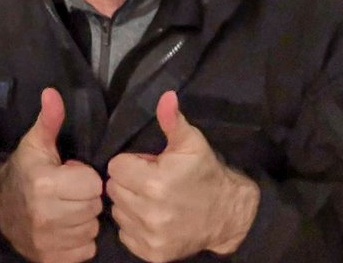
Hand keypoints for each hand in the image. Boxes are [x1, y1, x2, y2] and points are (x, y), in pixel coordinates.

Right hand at [0, 88, 102, 262]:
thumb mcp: (34, 144)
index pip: (93, 184)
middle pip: (94, 207)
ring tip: (68, 209)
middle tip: (70, 192)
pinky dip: (80, 241)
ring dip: (84, 220)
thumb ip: (49, 120)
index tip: (71, 174)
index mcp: (45, 184)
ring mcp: (47, 241)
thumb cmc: (23, 171)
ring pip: (92, 230)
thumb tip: (52, 93)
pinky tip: (66, 228)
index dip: (85, 176)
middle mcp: (46, 216)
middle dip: (86, 198)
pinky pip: (85, 251)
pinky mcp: (50, 259)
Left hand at [106, 91, 259, 262]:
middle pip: (114, 189)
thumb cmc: (205, 173)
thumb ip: (172, 120)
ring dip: (129, 204)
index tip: (146, 164)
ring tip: (151, 199)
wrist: (229, 214)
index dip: (130, 163)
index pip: (116, 167)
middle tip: (148, 181)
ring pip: (117, 211)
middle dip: (128, 182)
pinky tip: (152, 217)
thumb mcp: (191, 142)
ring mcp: (150, 236)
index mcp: (154, 183)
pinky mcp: (152, 254)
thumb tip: (166, 96)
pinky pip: (125, 234)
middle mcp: (150, 213)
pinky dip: (134, 226)